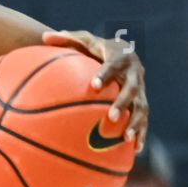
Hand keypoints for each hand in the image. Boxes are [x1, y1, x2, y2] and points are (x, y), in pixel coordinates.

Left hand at [42, 30, 147, 147]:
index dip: (106, 74)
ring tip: (126, 138)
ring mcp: (141, 89)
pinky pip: (144, 119)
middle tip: (111, 117)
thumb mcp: (82, 41)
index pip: (113, 64)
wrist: (122, 52)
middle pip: (132, 88)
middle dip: (123, 102)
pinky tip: (135, 149)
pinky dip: (141, 133)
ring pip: (142, 106)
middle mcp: (134, 72)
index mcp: (120, 56)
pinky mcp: (142, 102)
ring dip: (136, 122)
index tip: (94, 85)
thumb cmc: (95, 47)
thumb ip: (66, 39)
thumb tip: (43, 37)